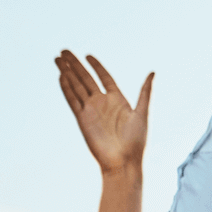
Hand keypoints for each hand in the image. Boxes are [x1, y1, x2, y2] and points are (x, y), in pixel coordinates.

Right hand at [55, 51, 151, 174]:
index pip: (104, 78)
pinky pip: (73, 100)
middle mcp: (102, 103)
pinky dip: (66, 88)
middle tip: (64, 51)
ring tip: (58, 59)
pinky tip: (61, 76)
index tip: (88, 55)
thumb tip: (153, 72)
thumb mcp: (143, 112)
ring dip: (67, 73)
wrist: (124, 160)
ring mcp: (91, 110)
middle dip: (75, 65)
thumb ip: (145, 91)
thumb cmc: (137, 140)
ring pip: (76, 86)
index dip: (96, 66)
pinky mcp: (82, 119)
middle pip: (86, 79)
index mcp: (118, 99)